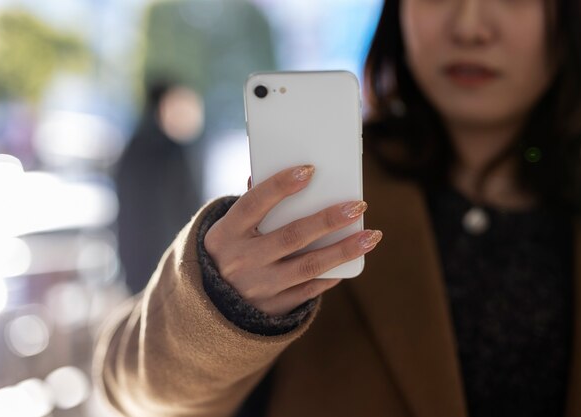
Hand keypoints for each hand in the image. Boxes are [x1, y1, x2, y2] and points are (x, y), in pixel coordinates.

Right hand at [204, 165, 381, 315]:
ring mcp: (258, 287)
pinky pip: (309, 289)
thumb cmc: (229, 251)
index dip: (280, 186)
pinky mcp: (273, 307)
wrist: (209, 305)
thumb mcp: (229, 229)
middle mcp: (241, 261)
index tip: (310, 170)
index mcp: (225, 234)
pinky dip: (332, 274)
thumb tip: (292, 176)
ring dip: (343, 250)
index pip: (253, 204)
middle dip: (328, 219)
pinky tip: (352, 260)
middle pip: (291, 236)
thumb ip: (254, 205)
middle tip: (358, 205)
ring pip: (308, 266)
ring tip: (371, 236)